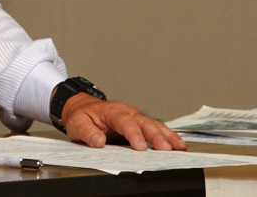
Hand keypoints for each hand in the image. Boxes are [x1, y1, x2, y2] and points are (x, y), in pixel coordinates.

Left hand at [60, 94, 186, 150]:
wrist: (81, 107)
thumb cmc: (81, 115)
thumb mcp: (77, 123)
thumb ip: (88, 132)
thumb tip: (99, 142)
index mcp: (112, 111)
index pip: (124, 121)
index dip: (134, 134)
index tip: (140, 147)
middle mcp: (126, 111)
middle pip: (144, 122)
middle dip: (156, 136)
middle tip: (165, 149)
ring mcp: (135, 117)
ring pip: (153, 124)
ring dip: (167, 135)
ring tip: (179, 146)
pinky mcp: (139, 124)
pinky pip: (155, 128)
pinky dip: (167, 135)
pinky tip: (177, 143)